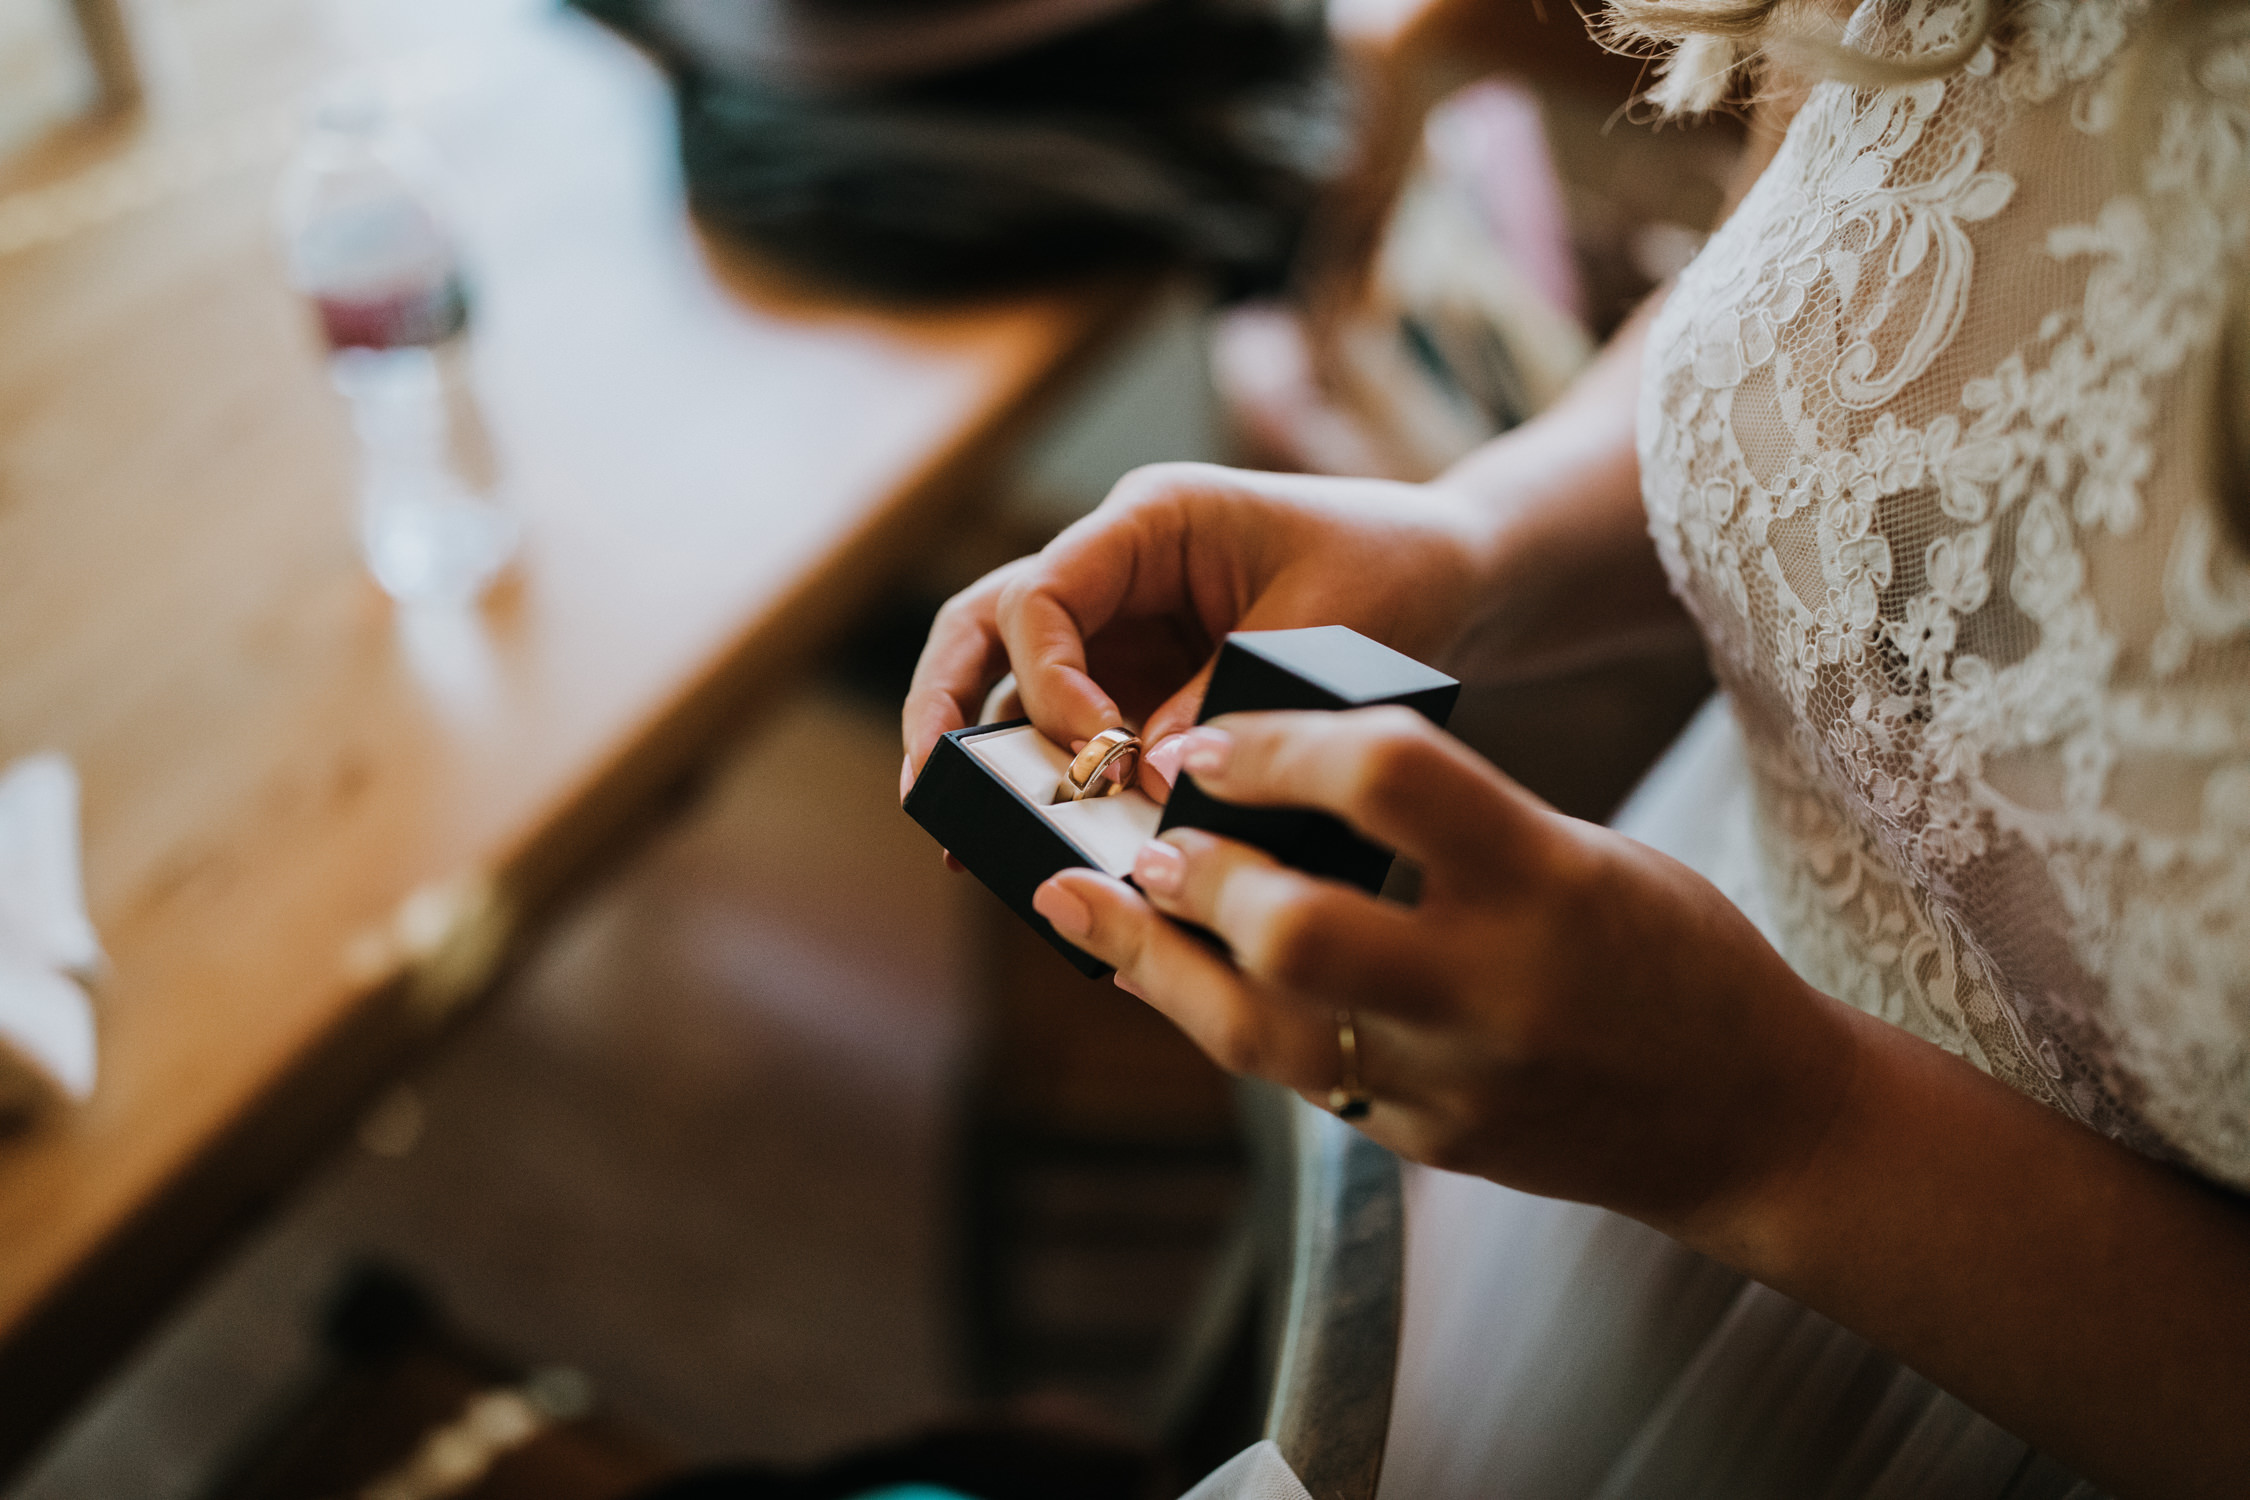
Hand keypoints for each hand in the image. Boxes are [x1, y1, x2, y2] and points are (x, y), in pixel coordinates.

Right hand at [901, 462, 1491, 802]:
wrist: (1445, 580)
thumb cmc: (1389, 574)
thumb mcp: (1318, 633)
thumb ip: (1224, 703)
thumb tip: (1143, 781)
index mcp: (1149, 521)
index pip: (1043, 594)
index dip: (1052, 682)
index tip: (1103, 759)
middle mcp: (1114, 569)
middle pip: (985, 624)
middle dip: (946, 704)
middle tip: (927, 788)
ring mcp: (1118, 629)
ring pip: (1008, 679)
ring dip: (978, 752)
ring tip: (959, 836)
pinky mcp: (1136, 685)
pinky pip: (1066, 731)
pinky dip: (1044, 783)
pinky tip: (1028, 848)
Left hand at [1027, 706, 1860, 1238]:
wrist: (1752, 1119)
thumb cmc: (1667, 951)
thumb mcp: (1580, 851)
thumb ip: (1449, 825)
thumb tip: (1289, 781)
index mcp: (1548, 880)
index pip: (1388, 776)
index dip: (1275, 745)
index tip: (1210, 740)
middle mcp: (1492, 991)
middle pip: (1295, 932)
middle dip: (1197, 873)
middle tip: (1147, 831)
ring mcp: (1452, 1085)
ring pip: (1257, 1036)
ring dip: (1154, 961)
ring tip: (1084, 905)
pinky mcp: (1425, 1146)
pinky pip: (1290, 1080)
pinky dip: (1217, 1016)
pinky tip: (1163, 972)